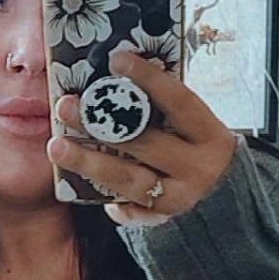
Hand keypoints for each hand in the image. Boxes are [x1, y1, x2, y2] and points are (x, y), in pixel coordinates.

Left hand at [46, 49, 238, 225]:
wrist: (220, 195)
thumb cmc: (196, 145)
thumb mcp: (192, 122)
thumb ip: (164, 104)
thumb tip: (119, 69)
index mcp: (211, 135)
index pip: (179, 101)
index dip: (148, 79)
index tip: (117, 60)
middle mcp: (199, 169)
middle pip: (147, 143)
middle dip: (103, 124)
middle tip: (67, 107)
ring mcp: (180, 198)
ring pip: (130, 179)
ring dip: (90, 162)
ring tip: (57, 147)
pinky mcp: (160, 219)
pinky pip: (126, 208)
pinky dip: (102, 194)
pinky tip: (75, 182)